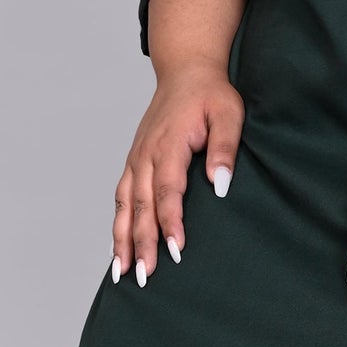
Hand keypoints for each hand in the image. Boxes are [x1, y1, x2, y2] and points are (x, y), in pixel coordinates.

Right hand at [113, 60, 243, 284]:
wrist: (185, 71)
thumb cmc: (210, 94)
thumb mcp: (228, 113)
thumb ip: (224, 147)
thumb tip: (220, 184)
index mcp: (168, 145)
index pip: (168, 192)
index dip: (170, 222)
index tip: (176, 250)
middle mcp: (146, 155)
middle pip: (141, 206)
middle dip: (142, 243)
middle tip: (146, 275)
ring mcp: (136, 159)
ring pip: (125, 206)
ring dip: (123, 240)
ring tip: (123, 272)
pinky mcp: (134, 162)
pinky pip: (122, 198)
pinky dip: (119, 224)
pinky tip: (118, 248)